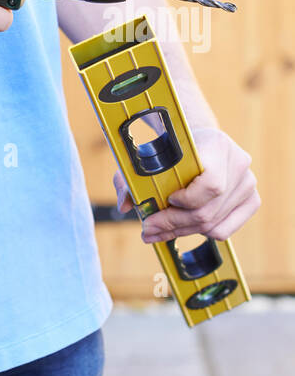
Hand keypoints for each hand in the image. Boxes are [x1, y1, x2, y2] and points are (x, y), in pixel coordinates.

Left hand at [112, 126, 259, 242]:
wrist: (200, 142)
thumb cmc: (172, 147)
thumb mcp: (148, 154)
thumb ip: (130, 176)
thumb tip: (125, 205)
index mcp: (217, 144)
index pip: (211, 185)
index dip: (188, 199)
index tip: (167, 199)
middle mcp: (238, 164)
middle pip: (207, 210)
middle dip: (173, 224)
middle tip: (148, 229)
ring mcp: (248, 184)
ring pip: (214, 224)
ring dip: (183, 232)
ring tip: (158, 231)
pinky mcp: (251, 201)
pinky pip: (225, 230)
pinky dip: (201, 233)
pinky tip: (182, 228)